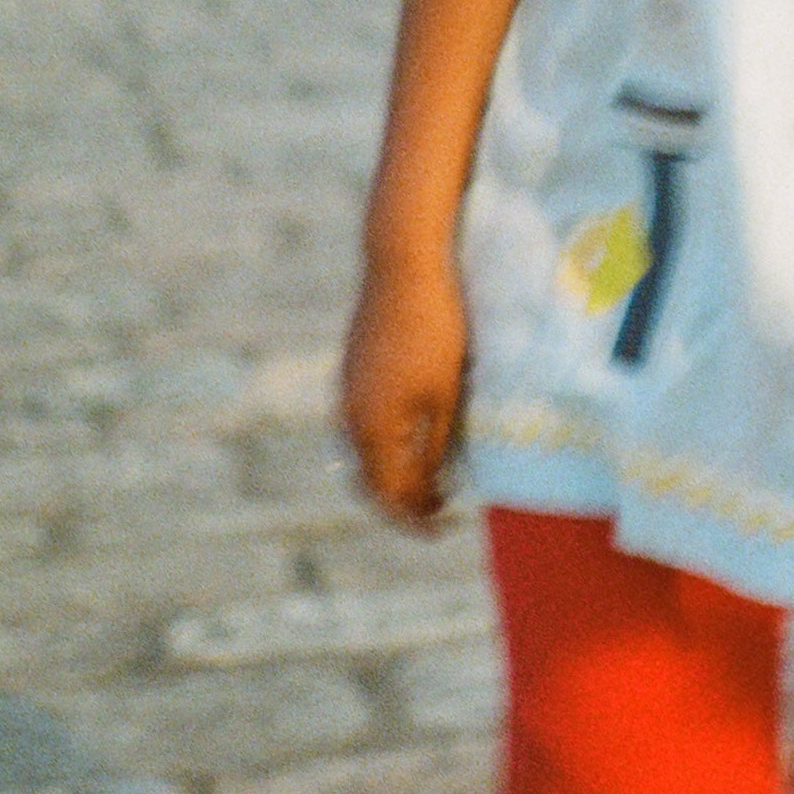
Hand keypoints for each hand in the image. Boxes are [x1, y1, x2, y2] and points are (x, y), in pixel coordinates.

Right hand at [340, 251, 470, 528]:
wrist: (403, 266)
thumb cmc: (435, 329)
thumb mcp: (444, 394)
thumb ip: (434, 445)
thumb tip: (431, 485)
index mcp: (373, 429)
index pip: (391, 496)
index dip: (418, 519)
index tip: (447, 527)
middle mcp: (350, 417)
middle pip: (372, 482)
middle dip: (405, 502)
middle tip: (442, 508)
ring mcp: (346, 393)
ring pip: (365, 454)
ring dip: (394, 473)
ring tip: (432, 478)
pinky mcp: (350, 371)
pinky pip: (362, 425)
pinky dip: (385, 444)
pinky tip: (412, 437)